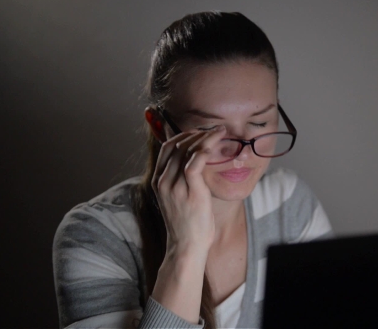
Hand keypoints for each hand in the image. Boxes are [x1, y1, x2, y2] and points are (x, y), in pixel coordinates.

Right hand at [151, 125, 226, 256]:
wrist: (187, 245)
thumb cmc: (187, 222)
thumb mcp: (178, 197)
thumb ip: (181, 178)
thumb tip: (193, 160)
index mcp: (158, 180)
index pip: (167, 147)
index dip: (183, 135)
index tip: (200, 132)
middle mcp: (163, 181)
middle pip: (177, 145)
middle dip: (196, 133)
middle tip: (213, 130)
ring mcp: (175, 186)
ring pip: (186, 151)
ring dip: (205, 138)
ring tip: (219, 133)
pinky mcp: (190, 192)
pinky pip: (194, 164)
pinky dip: (204, 150)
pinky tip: (214, 145)